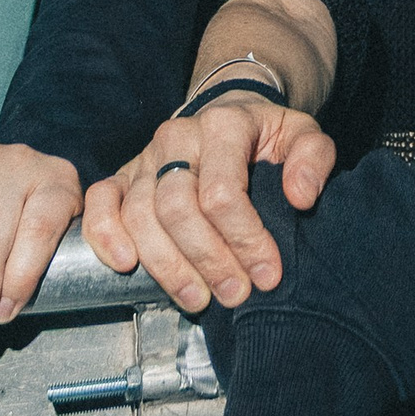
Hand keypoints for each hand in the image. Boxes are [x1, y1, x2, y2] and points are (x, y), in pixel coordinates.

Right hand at [82, 93, 336, 311]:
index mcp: (223, 125)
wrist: (229, 116)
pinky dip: (106, 235)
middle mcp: (177, 137)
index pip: (222, 192)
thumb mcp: (303, 135)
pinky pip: (100, 202)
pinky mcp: (123, 176)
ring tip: (198, 299)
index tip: (267, 275)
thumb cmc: (267, 137)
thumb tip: (300, 196)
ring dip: (168, 265)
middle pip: (177, 208)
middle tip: (234, 294)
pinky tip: (126, 265)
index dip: (244, 239)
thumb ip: (314, 158)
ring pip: (141, 215)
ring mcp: (145, 157)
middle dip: (207, 259)